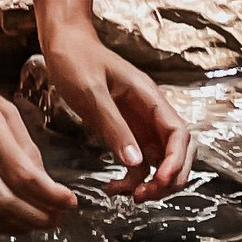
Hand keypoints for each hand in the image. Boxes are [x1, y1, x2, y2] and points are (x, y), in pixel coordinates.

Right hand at [0, 60, 81, 231]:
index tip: (70, 202)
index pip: (25, 176)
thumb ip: (24, 144)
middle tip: (56, 220)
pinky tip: (5, 223)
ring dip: (15, 227)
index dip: (51, 196)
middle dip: (38, 218)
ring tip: (34, 224)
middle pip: (7, 203)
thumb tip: (43, 179)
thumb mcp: (2, 107)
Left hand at [38, 28, 193, 197]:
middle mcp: (149, 112)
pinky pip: (138, 161)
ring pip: (160, 160)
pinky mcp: (124, 131)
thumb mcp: (92, 92)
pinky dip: (131, 178)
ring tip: (131, 197)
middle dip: (169, 177)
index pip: (179, 132)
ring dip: (152, 182)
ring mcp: (138, 123)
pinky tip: (113, 187)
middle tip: (146, 196)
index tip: (161, 180)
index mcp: (148, 97)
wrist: (62, 45)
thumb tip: (136, 162)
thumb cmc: (76, 59)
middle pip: (177, 150)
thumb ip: (114, 126)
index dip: (176, 160)